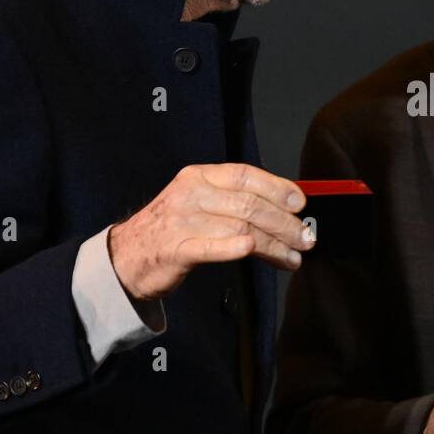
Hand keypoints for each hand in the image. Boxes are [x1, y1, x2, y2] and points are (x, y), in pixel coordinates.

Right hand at [108, 163, 314, 300]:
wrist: (127, 256)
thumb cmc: (174, 229)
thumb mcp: (202, 202)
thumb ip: (237, 201)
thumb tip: (287, 209)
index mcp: (200, 176)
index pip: (246, 175)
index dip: (278, 187)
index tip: (301, 204)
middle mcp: (191, 194)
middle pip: (249, 204)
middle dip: (284, 223)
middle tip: (306, 239)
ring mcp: (182, 221)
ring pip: (239, 228)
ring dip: (273, 245)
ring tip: (293, 257)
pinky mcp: (175, 249)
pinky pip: (210, 247)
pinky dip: (234, 248)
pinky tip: (253, 250)